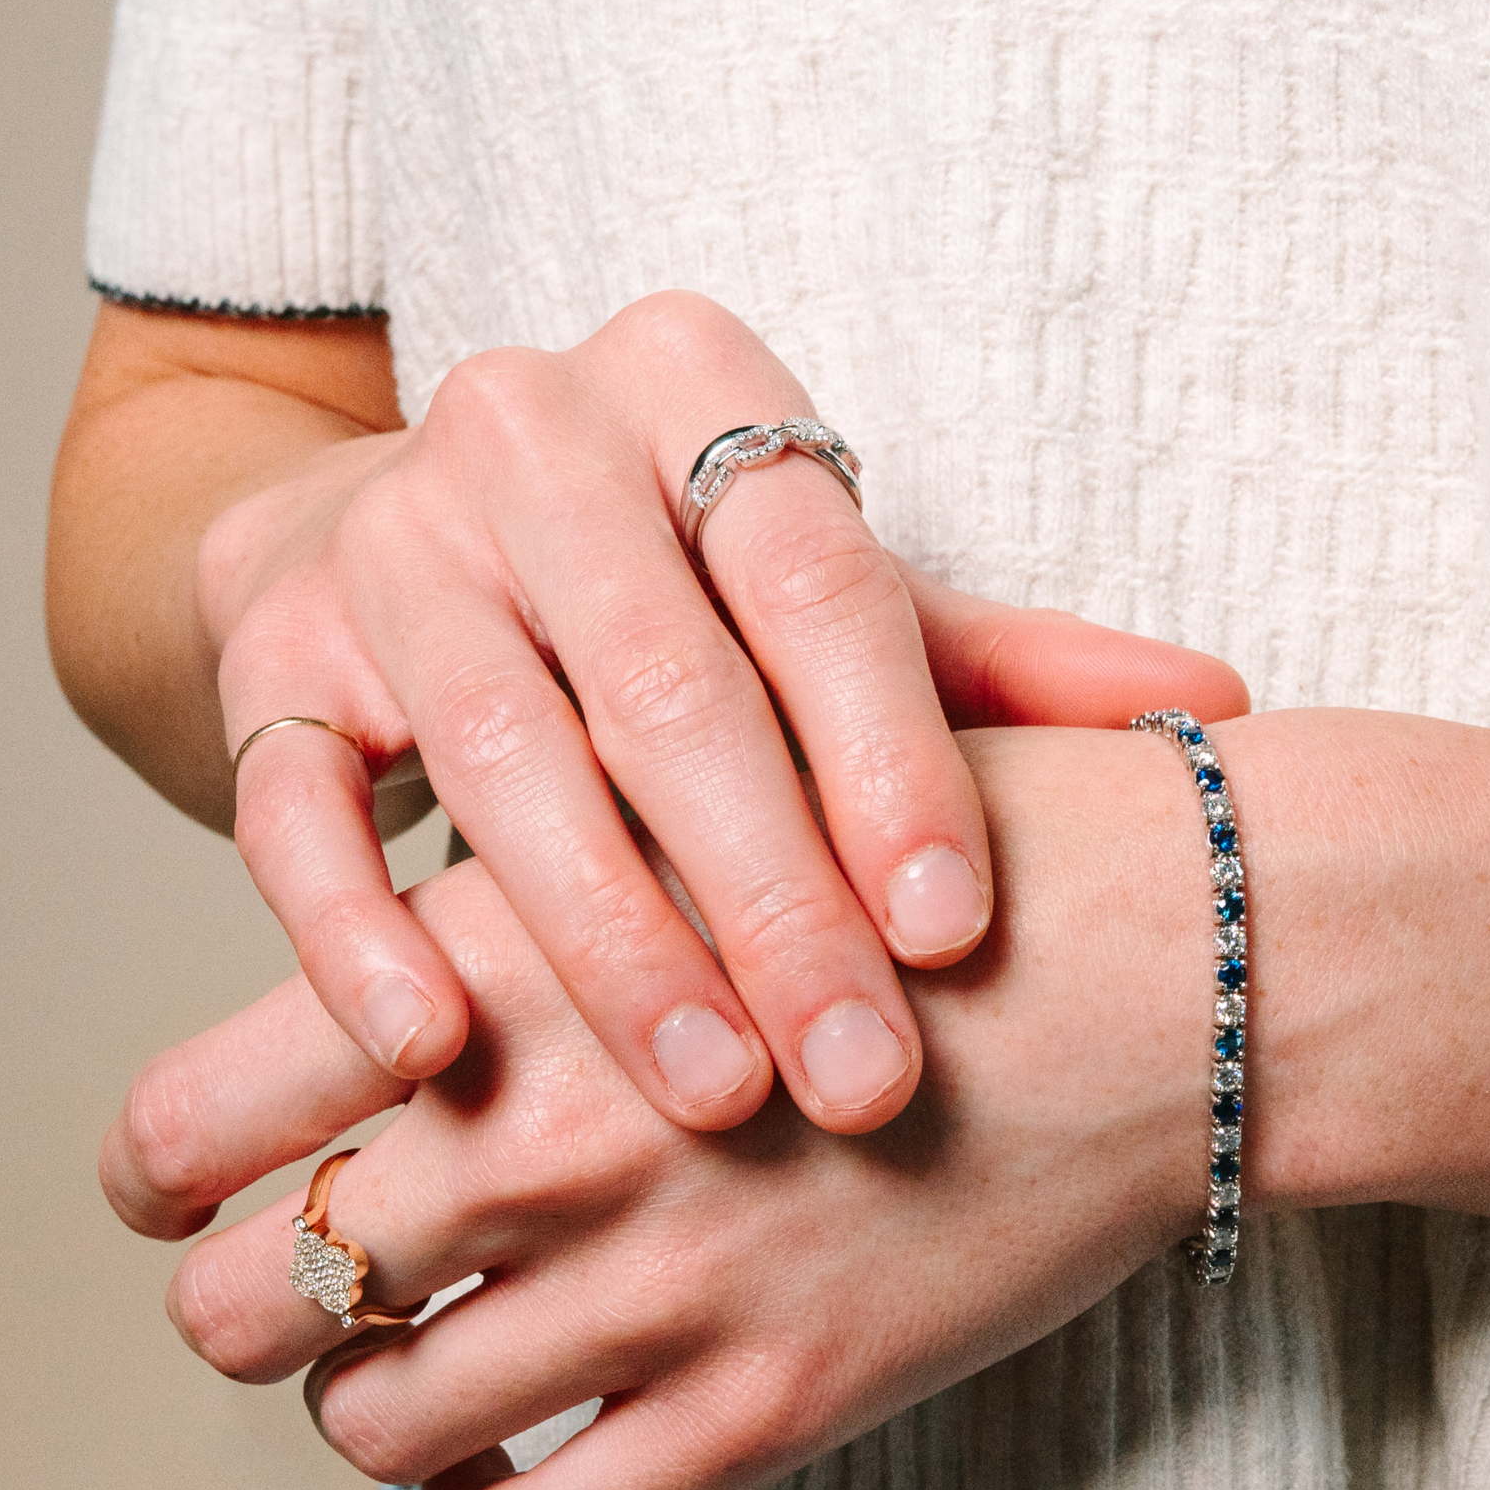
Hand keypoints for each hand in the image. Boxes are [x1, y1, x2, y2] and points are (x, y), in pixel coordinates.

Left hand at [103, 728, 1217, 1489]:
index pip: (199, 1114)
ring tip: (430, 1368)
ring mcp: (660, 1285)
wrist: (1179, 964)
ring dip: (375, 1406)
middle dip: (253, 1299)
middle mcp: (553, 1134)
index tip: (186, 1185)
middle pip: (251, 1297)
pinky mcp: (771, 1402)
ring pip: (374, 1427)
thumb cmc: (961, 861)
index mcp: (514, 961)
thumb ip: (553, 884)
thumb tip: (411, 979)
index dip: (163, 1167)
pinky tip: (526, 1453)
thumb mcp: (726, 807)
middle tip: (310, 1282)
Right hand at [201, 289, 1244, 1132]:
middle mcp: (532, 433)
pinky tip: (437, 1056)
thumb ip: (998, 666)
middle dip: (775, 902)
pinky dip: (359, 929)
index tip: (954, 938)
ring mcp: (388, 539)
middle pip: (668, 681)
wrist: (419, 543)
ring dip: (613, 944)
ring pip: (502, 749)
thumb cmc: (674, 594)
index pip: (815, 575)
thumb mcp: (830, 603)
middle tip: (862, 1079)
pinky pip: (293, 800)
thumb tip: (1220, 707)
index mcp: (697, 388)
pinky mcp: (268, 652)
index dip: (890, 760)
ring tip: (717, 1100)